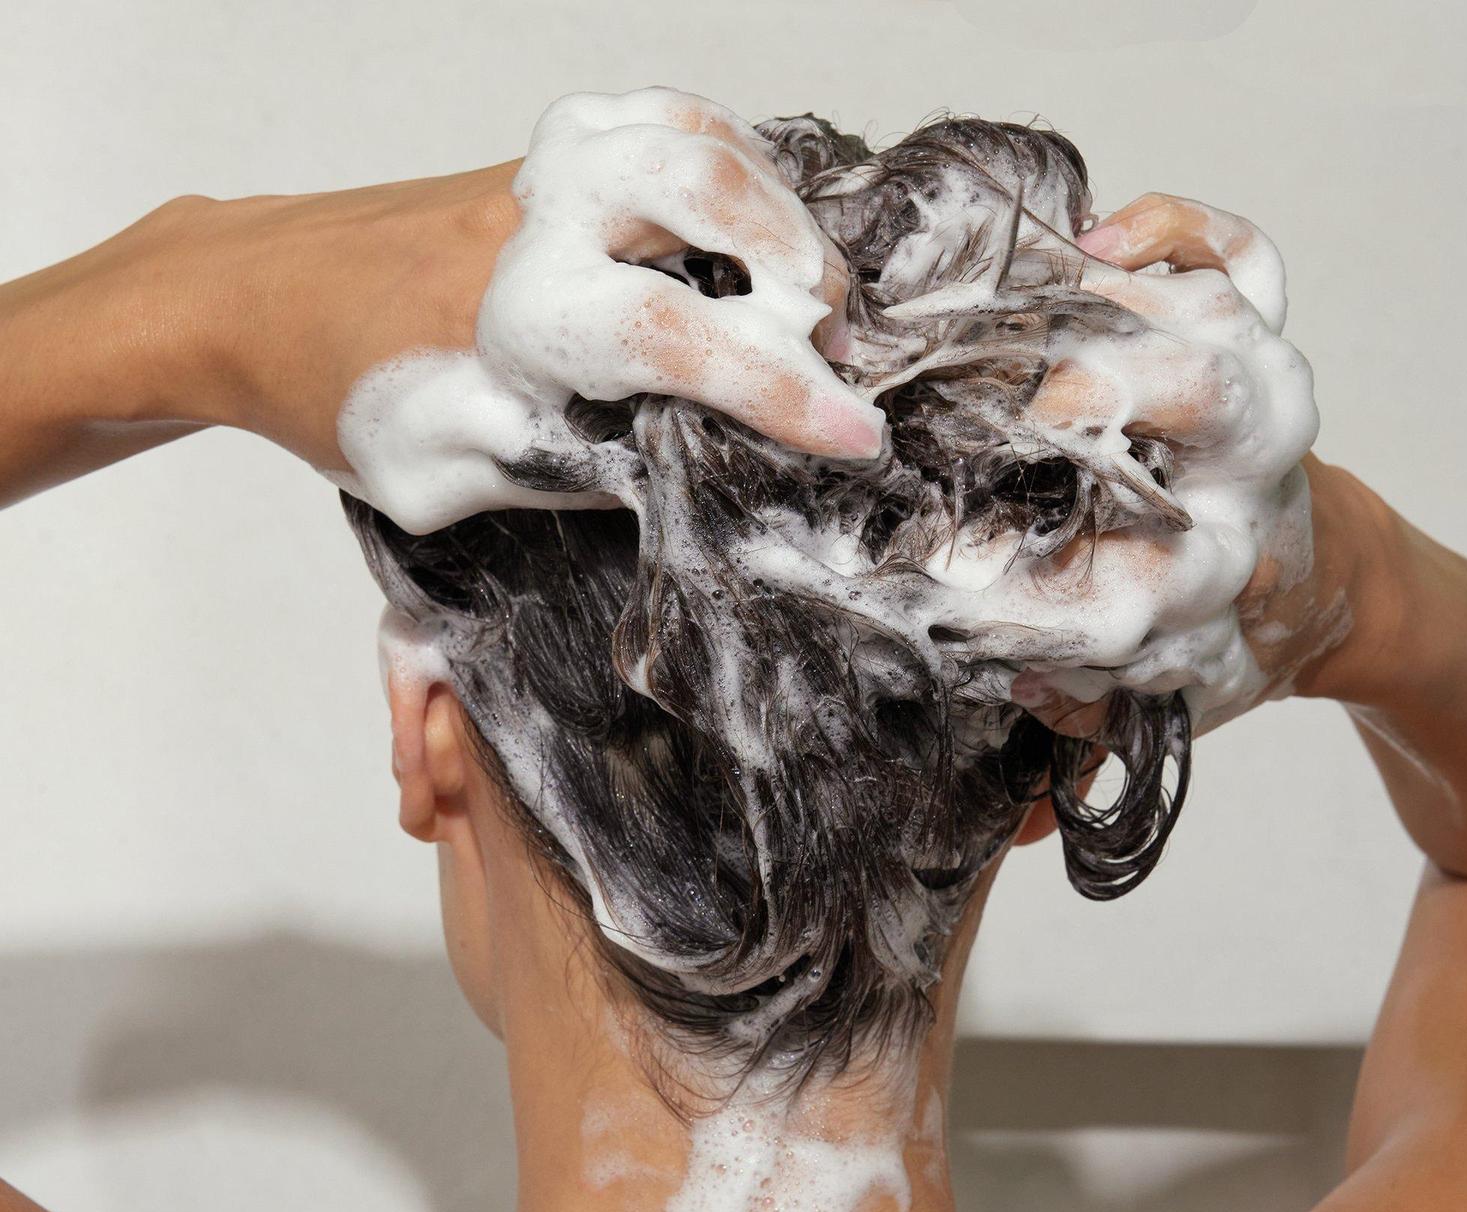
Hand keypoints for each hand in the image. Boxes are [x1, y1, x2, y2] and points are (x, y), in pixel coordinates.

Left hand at [329, 88, 882, 530]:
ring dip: (774, 207)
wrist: (247, 294)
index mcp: (515, 315)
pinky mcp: (536, 147)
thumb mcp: (447, 477)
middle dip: (798, 273)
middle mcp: (537, 219)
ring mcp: (538, 167)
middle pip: (710, 196)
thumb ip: (563, 467)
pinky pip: (658, 115)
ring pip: (694, 138)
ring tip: (801, 284)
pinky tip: (748, 212)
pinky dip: (728, 155)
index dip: (784, 396)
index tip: (855, 437)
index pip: (685, 342)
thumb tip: (677, 463)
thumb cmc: (341, 395)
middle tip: (825, 346)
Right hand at [1007, 191, 1331, 737]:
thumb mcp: (1155, 703)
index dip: (1050, 574)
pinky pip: (1237, 252)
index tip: (957, 582)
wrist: (1310, 586)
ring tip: (994, 316)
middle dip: (1090, 388)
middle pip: (1198, 390)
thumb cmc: (1219, 642)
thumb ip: (1080, 712)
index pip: (1143, 561)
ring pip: (1203, 306)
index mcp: (1226, 571)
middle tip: (992, 415)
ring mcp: (1259, 384)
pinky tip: (1100, 244)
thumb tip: (1006, 736)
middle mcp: (1252, 466)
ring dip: (1097, 299)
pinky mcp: (1256, 334)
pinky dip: (1171, 231)